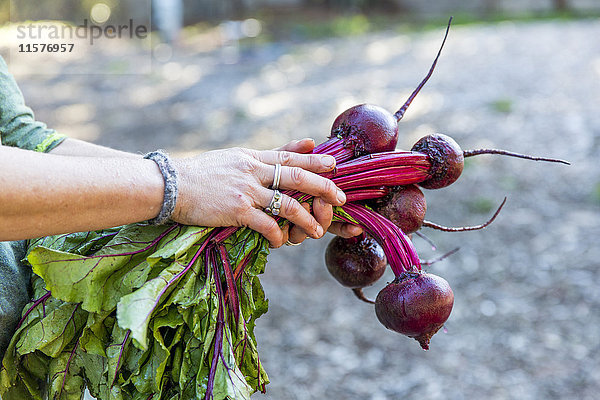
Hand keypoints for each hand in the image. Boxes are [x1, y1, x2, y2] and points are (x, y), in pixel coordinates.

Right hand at [172, 141, 347, 246]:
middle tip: (341, 199)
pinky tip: (282, 242)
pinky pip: (267, 224)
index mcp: (252, 157)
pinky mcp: (237, 210)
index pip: (290, 157)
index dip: (315, 160)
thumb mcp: (234, 157)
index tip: (334, 165)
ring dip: (306, 219)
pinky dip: (278, 235)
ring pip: (288, 204)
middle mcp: (253, 171)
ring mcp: (246, 191)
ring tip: (317, 231)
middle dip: (323, 188)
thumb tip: (300, 142)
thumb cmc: (200, 174)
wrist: (169, 186)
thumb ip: (265, 155)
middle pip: (297, 176)